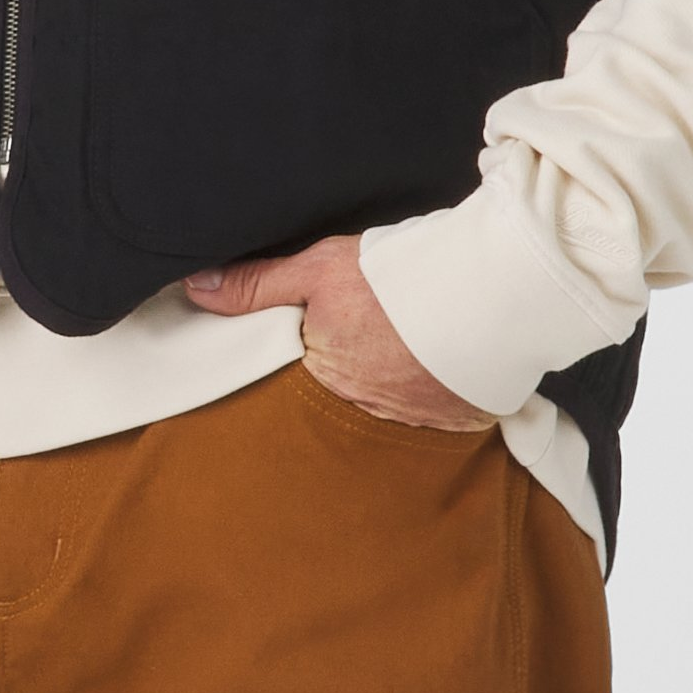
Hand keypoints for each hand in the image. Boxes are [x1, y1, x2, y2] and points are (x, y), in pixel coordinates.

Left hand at [181, 234, 493, 429]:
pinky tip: (437, 368)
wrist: (496, 288)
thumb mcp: (319, 270)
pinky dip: (433, 395)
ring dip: (390, 387)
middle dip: (348, 376)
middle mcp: (365, 413)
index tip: (318, 338)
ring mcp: (414, 421)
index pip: (297, 380)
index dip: (303, 359)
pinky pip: (434, 415)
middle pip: (342, 398)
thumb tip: (196, 289)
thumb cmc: (401, 276)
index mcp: (325, 379)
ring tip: (403, 351)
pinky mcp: (458, 422)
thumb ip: (257, 285)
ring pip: (388, 408)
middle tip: (368, 341)